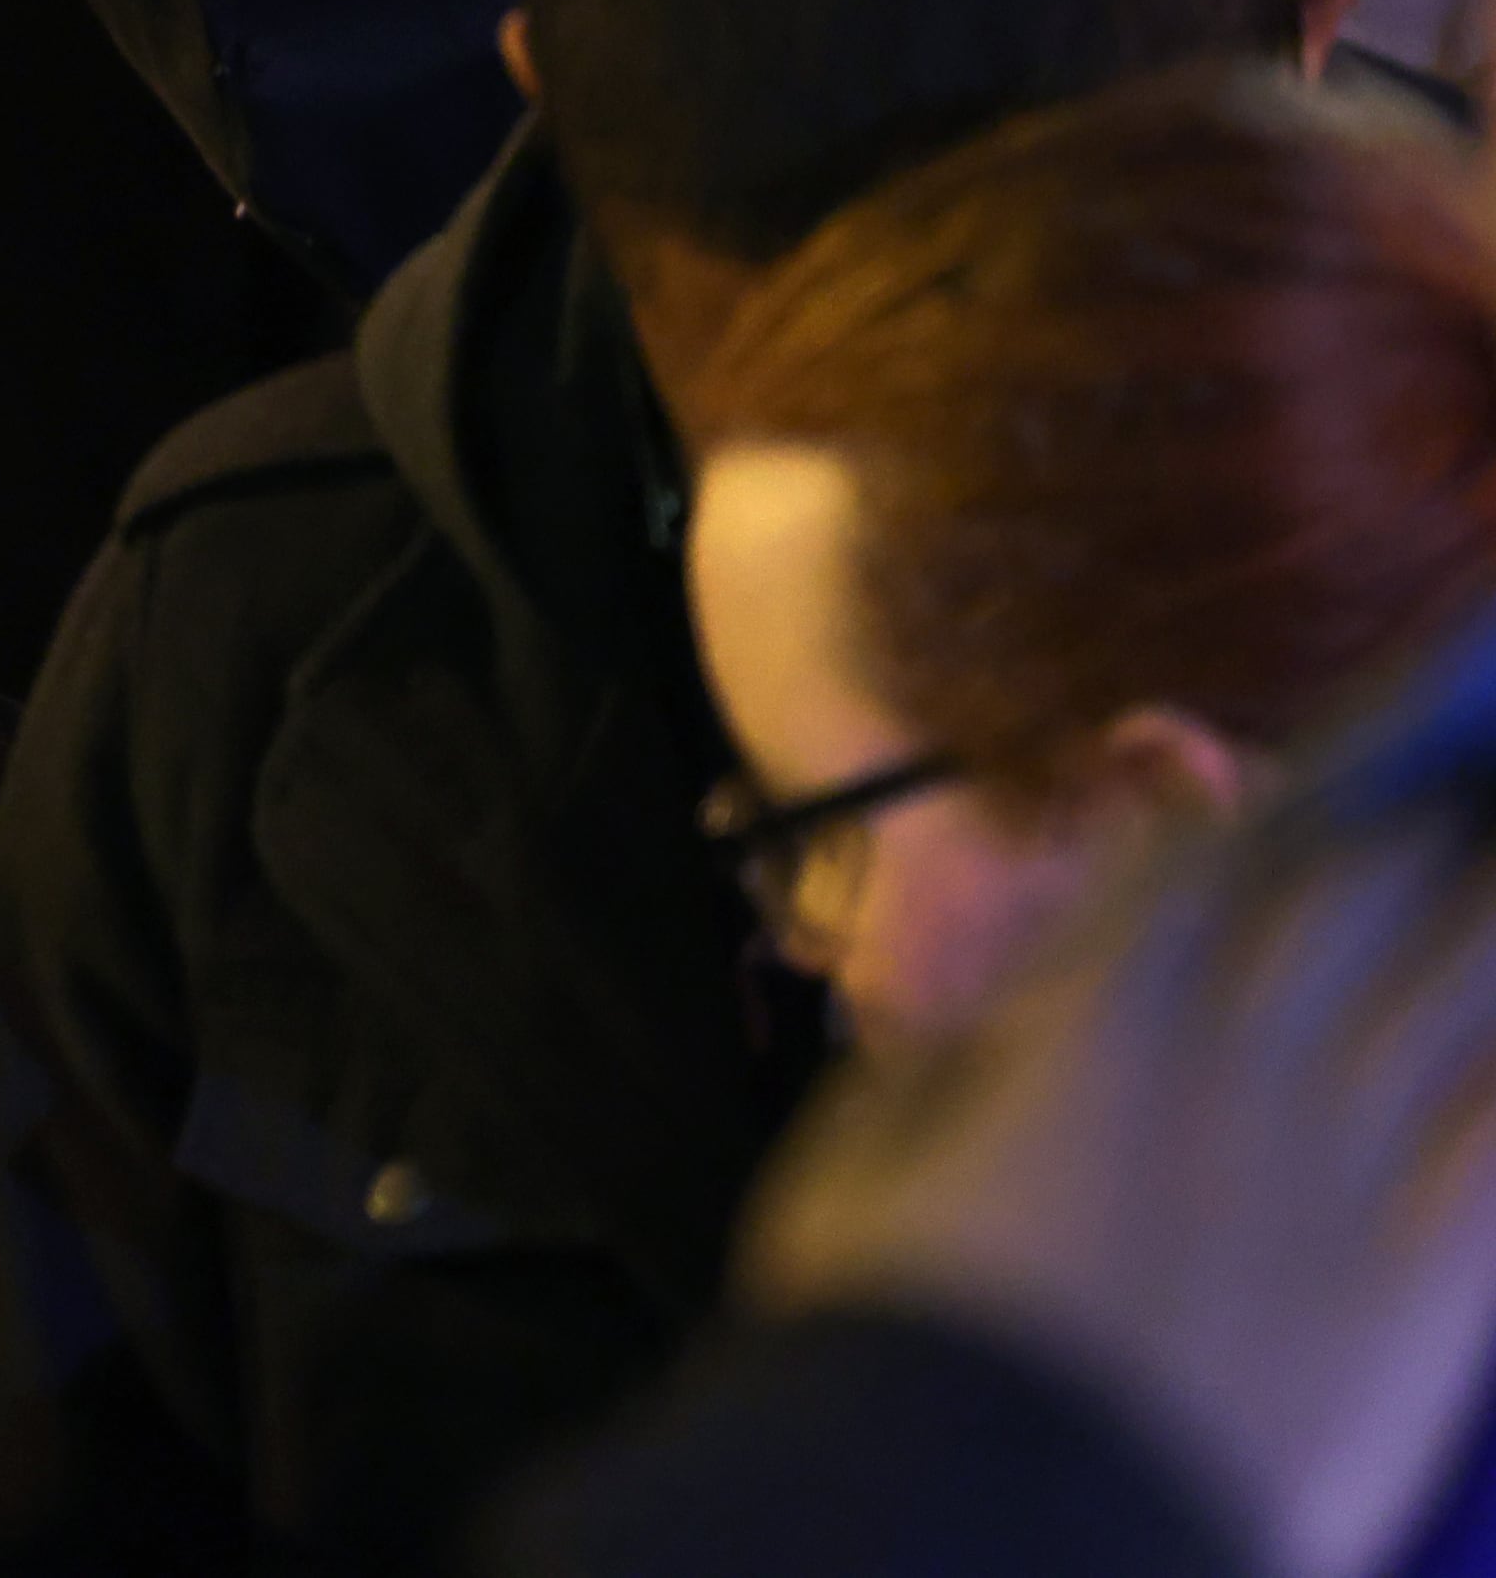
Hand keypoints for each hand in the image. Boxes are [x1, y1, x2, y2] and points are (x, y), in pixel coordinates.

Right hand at [751, 810, 1495, 1577]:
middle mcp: (1240, 1049)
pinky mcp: (1435, 1269)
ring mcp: (1350, 1155)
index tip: (1306, 790)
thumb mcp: (863, 1168)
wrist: (1013, 1513)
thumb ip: (948, 1060)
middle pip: (1368, 896)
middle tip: (1450, 819)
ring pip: (1468, 980)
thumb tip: (1004, 998)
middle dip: (1413, 846)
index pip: (1212, 860)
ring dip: (1492, 921)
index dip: (1271, 812)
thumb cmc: (902, 1344)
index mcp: (1094, 1010)